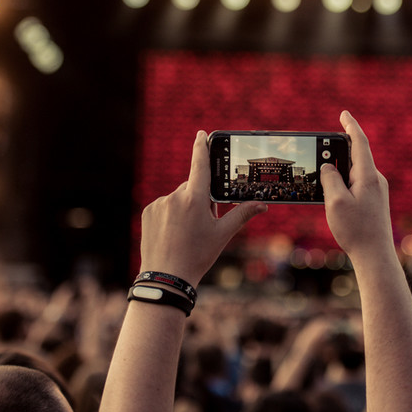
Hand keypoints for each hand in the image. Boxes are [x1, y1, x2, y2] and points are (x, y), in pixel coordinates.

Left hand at [139, 130, 266, 285]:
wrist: (167, 277)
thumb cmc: (198, 255)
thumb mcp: (222, 234)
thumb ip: (242, 214)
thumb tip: (263, 204)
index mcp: (195, 198)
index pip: (199, 165)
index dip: (201, 147)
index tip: (201, 134)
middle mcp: (175, 197)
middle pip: (192, 188)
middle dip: (199, 200)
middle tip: (203, 223)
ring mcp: (159, 204)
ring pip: (177, 199)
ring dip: (184, 209)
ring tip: (186, 234)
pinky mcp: (148, 213)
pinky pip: (163, 207)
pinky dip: (169, 216)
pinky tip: (172, 234)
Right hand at [319, 111, 394, 264]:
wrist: (375, 256)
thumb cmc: (356, 230)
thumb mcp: (336, 202)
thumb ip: (330, 179)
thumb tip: (328, 167)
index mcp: (368, 176)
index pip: (360, 142)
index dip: (351, 125)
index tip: (343, 113)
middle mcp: (375, 180)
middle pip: (356, 156)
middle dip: (339, 150)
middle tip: (322, 148)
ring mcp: (376, 191)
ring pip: (354, 172)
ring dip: (339, 170)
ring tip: (322, 176)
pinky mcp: (374, 201)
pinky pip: (356, 184)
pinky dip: (343, 183)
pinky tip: (332, 194)